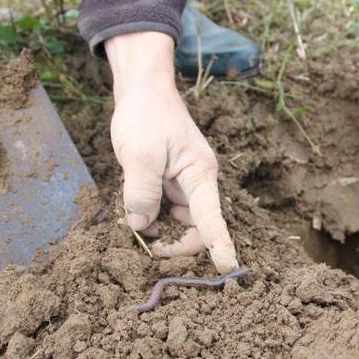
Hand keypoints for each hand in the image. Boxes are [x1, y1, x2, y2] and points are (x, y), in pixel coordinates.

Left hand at [105, 32, 237, 273]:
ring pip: (177, 222)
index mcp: (200, 175)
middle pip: (195, 228)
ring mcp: (184, 184)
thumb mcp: (140, 155)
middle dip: (173, 242)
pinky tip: (133, 210)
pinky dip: (149, 216)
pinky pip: (164, 210)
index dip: (219, 245)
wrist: (142, 90)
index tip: (228, 268)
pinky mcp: (170, 183)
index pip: (212, 218)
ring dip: (158, 229)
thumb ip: (141, 193)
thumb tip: (141, 225)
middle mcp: (198, 183)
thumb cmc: (146, 116)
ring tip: (131, 223)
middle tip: (144, 243)